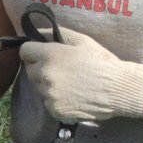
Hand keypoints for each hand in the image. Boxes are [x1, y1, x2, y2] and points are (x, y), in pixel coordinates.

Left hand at [20, 26, 142, 125]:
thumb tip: (38, 32)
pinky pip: (47, 101)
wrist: (118, 89)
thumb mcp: (82, 40)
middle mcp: (45, 76)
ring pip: (38, 86)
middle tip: (60, 68)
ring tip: (69, 82)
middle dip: (40, 67)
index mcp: (50, 56)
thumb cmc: (101, 62)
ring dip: (48, 83)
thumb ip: (57, 33)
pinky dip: (55, 98)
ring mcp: (49, 95)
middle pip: (30, 69)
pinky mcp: (55, 110)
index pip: (24, 51)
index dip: (32, 51)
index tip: (41, 53)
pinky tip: (72, 94)